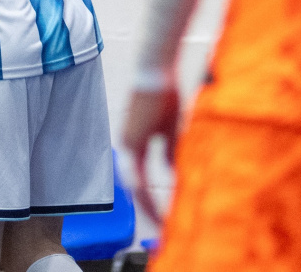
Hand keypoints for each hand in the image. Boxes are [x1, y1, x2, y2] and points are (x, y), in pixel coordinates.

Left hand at [122, 87, 180, 225]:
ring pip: (134, 186)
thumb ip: (169, 149)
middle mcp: (128, 146)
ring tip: (161, 226)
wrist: (154, 72)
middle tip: (160, 229)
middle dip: (147, 209)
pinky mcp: (131, 141)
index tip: (163, 216)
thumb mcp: (170, 127)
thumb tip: (173, 169)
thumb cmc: (163, 93)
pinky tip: (155, 209)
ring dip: (147, 207)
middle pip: (135, 187)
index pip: (141, 178)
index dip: (149, 198)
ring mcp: (127, 144)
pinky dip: (145, 195)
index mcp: (137, 143)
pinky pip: (137, 175)